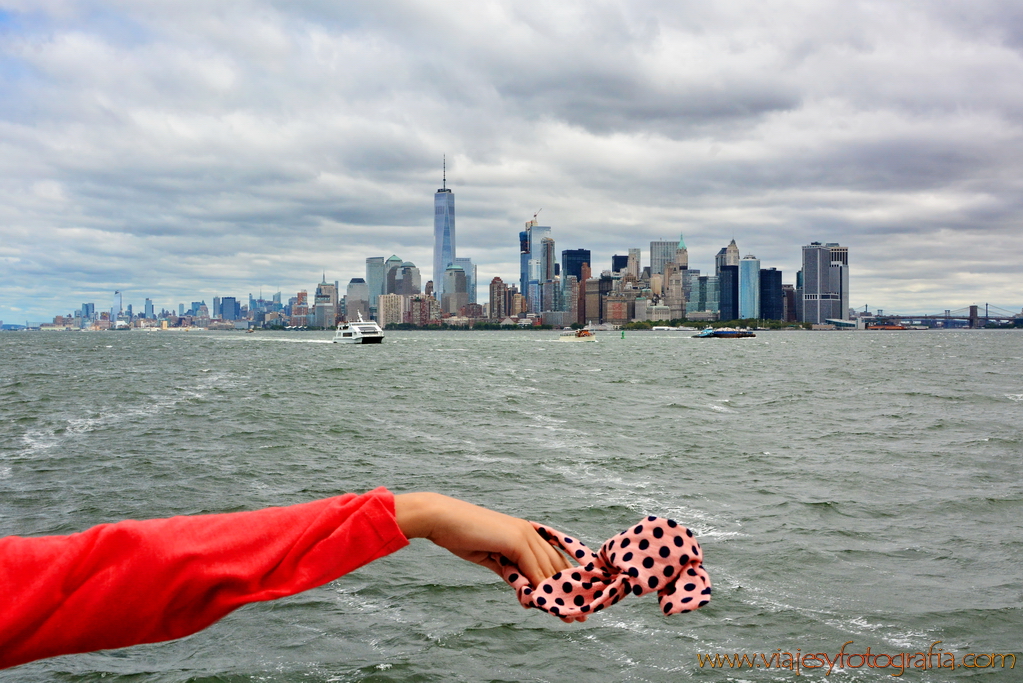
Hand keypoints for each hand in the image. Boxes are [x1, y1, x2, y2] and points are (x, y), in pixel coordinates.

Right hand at [393, 492, 577, 599]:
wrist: (442, 519)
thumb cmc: (463, 536)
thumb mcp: (491, 558)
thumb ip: (509, 572)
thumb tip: (524, 590)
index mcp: (526, 534)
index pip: (553, 561)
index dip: (564, 583)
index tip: (570, 604)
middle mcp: (529, 532)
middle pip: (556, 566)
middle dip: (567, 593)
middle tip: (576, 618)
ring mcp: (523, 534)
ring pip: (547, 569)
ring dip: (555, 596)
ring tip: (564, 616)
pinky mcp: (514, 539)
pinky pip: (532, 568)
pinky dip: (538, 587)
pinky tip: (541, 604)